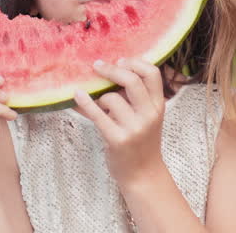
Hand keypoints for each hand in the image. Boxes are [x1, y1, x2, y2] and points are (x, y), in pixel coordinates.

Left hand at [73, 58, 166, 188]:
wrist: (143, 174)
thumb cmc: (141, 142)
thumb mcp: (149, 117)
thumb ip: (138, 97)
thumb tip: (111, 70)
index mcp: (158, 106)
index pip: (152, 73)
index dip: (136, 62)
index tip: (121, 60)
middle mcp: (149, 115)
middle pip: (132, 80)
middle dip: (112, 69)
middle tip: (98, 65)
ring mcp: (134, 128)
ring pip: (112, 98)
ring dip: (100, 96)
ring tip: (100, 104)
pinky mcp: (117, 140)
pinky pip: (97, 115)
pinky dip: (85, 102)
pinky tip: (77, 94)